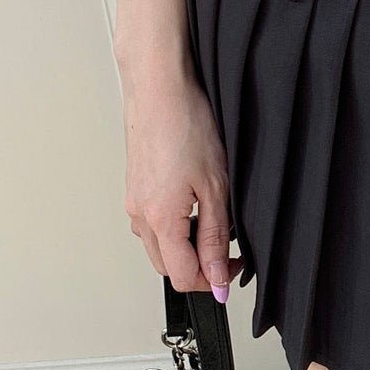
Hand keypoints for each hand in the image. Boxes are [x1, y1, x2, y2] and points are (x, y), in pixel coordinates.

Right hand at [120, 62, 238, 299]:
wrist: (159, 88)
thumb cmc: (186, 125)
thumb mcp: (215, 187)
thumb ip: (216, 238)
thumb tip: (217, 279)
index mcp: (159, 220)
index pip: (183, 276)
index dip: (213, 281)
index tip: (235, 267)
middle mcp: (140, 215)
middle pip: (167, 267)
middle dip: (199, 267)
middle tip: (229, 249)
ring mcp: (134, 201)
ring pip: (158, 246)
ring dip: (186, 247)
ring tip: (213, 221)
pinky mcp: (135, 187)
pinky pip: (152, 224)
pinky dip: (174, 227)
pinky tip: (194, 204)